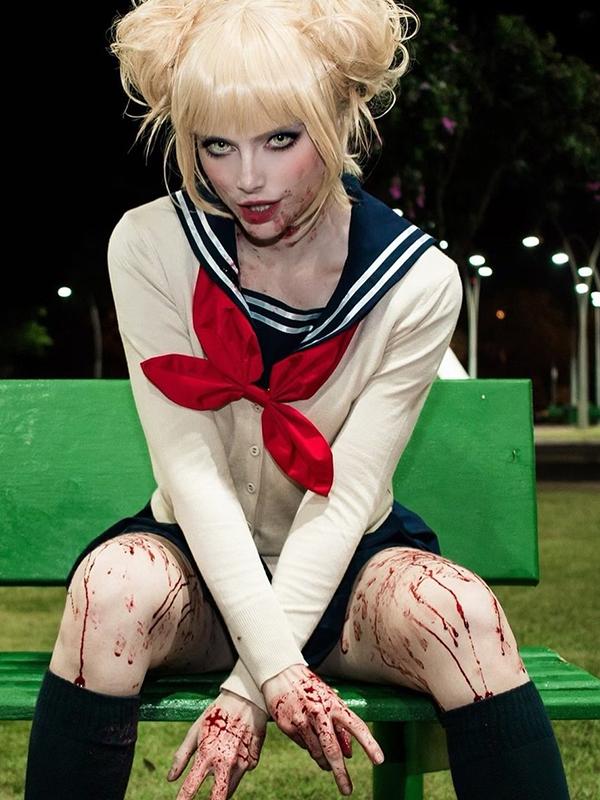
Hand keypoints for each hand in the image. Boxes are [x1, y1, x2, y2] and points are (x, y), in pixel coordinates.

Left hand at [167, 689, 267, 799]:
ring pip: (230, 790)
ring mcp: (241, 762)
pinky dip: (237, 770)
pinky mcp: (253, 759)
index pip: (191, 786)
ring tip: (218, 776)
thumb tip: (170, 778)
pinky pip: (243, 773)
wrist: (247, 697)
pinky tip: (236, 754)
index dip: (183, 799)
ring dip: (223, 789)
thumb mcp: (196, 729)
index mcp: (206, 754)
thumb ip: (182, 755)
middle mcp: (224, 761)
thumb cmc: (217, 713)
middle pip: (218, 797)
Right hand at [262, 664, 384, 795]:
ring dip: (324, 762)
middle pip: (333, 750)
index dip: (369, 744)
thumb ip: (340, 725)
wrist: (281, 673)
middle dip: (341, 774)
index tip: (379, 760)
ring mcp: (302, 721)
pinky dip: (309, 746)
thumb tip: (349, 754)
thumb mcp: (330, 700)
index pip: (356, 726)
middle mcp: (319, 713)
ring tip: (327, 766)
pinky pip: (304, 746)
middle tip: (347, 790)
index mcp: (334, 704)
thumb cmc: (311, 688)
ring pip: (317, 753)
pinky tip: (307, 734)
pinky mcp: (288, 727)